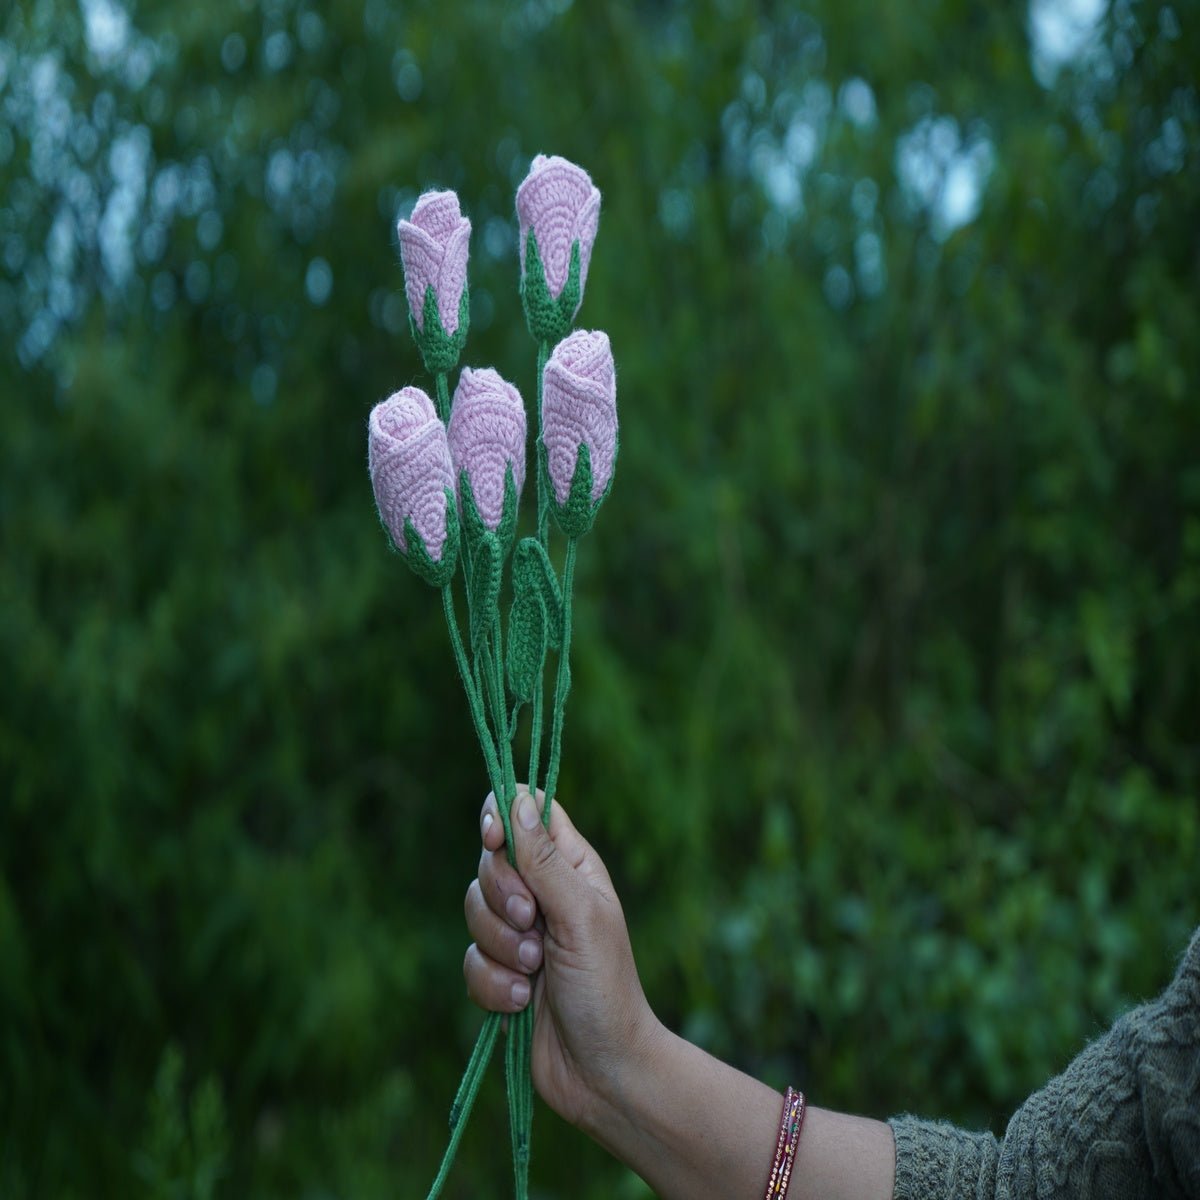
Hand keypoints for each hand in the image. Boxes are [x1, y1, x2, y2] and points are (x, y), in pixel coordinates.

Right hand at [462, 786, 661, 1128]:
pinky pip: (469, 960)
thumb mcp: (579, 915)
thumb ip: (544, 860)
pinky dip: (491, 983)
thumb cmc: (606, 988)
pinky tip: (520, 1003)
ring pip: (473, 911)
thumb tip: (515, 801)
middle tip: (532, 924)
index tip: (493, 840)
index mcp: (572, 865)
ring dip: (499, 947)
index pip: (526, 811)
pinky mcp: (500, 973)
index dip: (500, 816)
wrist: (602, 1070)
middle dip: (503, 897)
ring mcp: (520, 933)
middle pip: (490, 862)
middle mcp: (544, 892)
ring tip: (532, 972)